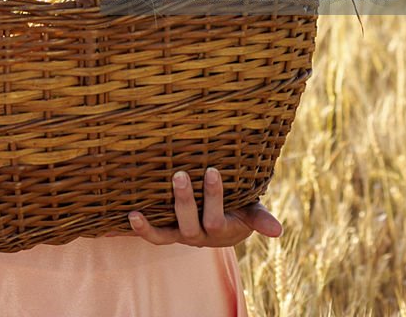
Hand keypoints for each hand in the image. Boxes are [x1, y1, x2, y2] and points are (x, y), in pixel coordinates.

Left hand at [125, 167, 281, 247]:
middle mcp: (198, 236)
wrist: (224, 226)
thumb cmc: (239, 208)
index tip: (212, 171)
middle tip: (179, 174)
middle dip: (184, 199)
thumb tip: (279, 231)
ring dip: (152, 223)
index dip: (214, 196)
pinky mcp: (166, 232)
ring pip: (167, 232)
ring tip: (137, 210)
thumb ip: (260, 219)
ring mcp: (180, 235)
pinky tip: (126, 218)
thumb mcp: (251, 211)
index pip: (217, 218)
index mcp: (220, 228)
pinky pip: (152, 235)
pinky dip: (139, 230)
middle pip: (190, 222)